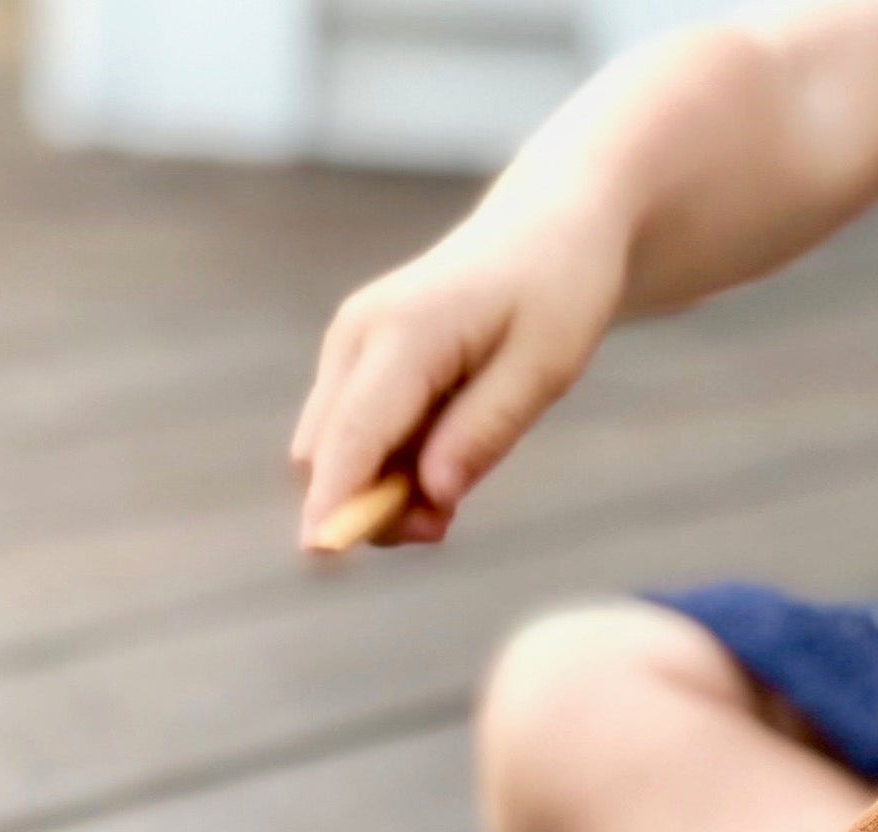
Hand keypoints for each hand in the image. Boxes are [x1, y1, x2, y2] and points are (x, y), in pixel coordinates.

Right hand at [290, 199, 625, 551]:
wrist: (547, 227)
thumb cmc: (557, 292)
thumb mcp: (547, 366)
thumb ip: (486, 429)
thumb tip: (431, 493)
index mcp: (407, 331)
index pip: (355, 434)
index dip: (335, 501)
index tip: (320, 557)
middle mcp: (359, 333)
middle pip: (327, 454)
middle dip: (368, 508)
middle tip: (445, 523)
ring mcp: (349, 342)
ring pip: (331, 450)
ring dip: (378, 490)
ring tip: (453, 489)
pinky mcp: (354, 356)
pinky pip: (350, 434)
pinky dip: (383, 466)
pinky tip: (439, 462)